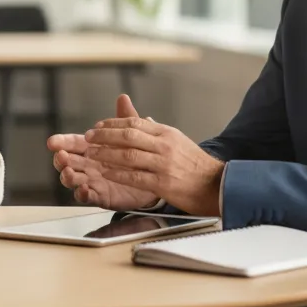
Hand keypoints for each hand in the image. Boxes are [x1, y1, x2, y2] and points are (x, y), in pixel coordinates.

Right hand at [46, 95, 160, 211]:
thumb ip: (124, 119)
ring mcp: (92, 181)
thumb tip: (123, 98)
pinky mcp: (100, 196)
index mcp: (91, 148)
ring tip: (69, 173)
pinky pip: (88, 197)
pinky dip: (83, 194)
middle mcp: (88, 165)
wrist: (151, 177)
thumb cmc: (135, 155)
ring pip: (73, 179)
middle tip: (61, 156)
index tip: (52, 141)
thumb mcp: (131, 136)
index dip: (62, 142)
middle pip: (67, 162)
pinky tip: (83, 190)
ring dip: (68, 177)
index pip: (72, 143)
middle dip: (61, 160)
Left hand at [83, 108, 224, 215]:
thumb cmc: (196, 165)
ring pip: (128, 155)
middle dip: (104, 135)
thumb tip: (143, 121)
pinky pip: (135, 176)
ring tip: (91, 154)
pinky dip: (117, 173)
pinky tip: (105, 172)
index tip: (98, 126)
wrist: (217, 185)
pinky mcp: (163, 183)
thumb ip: (158, 132)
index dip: (113, 123)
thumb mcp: (178, 141)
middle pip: (128, 135)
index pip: (135, 122)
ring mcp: (164, 164)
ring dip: (106, 154)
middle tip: (89, 137)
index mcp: (167, 133)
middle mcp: (165, 145)